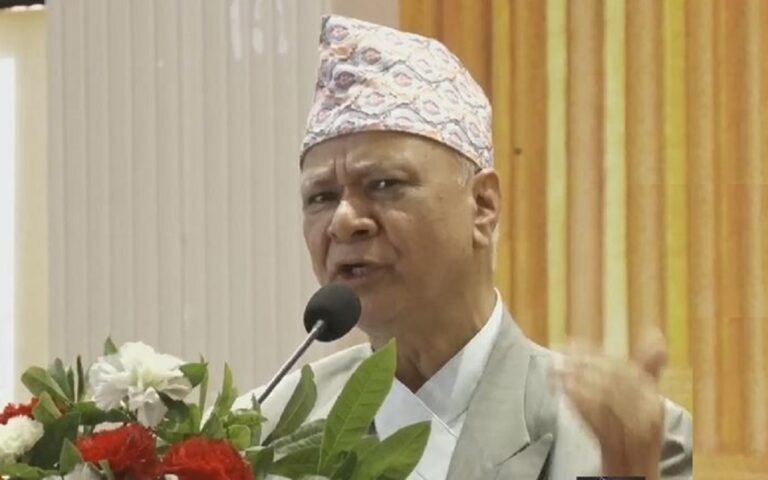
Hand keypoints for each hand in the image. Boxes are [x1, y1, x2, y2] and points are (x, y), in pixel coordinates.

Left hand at [553, 329, 667, 479]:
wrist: (635, 467)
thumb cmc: (639, 426)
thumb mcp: (647, 396)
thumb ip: (648, 366)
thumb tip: (655, 332)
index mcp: (655, 399)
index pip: (625, 369)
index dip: (596, 354)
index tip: (572, 342)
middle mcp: (649, 415)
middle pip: (612, 382)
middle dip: (583, 365)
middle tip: (559, 353)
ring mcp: (633, 434)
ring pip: (603, 400)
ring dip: (577, 382)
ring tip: (556, 370)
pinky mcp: (615, 447)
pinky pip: (595, 421)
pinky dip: (578, 404)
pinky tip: (563, 391)